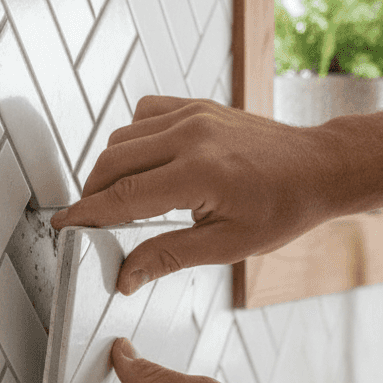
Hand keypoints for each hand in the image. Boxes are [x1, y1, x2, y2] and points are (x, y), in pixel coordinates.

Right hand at [51, 96, 332, 294]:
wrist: (318, 168)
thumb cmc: (282, 209)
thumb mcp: (226, 245)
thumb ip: (168, 256)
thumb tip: (126, 277)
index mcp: (198, 174)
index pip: (123, 197)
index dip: (87, 215)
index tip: (64, 227)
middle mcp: (190, 135)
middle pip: (112, 163)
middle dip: (93, 194)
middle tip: (92, 222)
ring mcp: (192, 114)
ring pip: (122, 137)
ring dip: (111, 169)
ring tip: (121, 200)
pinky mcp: (196, 105)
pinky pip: (143, 115)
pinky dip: (133, 140)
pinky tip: (146, 165)